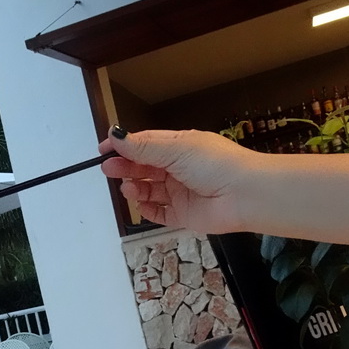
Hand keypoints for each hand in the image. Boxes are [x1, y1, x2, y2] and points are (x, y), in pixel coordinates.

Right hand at [99, 127, 255, 235]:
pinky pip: (159, 213)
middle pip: (144, 167)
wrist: (245, 195)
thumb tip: (116, 134)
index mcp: (179, 146)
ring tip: (128, 188)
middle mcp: (179, 168)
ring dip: (135, 188)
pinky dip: (147, 210)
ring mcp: (181, 192)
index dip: (124, 145)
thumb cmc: (216, 164)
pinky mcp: (184, 214)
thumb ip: (143, 147)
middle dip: (125, 167)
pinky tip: (140, 205)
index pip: (145, 144)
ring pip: (149, 190)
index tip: (103, 149)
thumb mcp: (175, 149)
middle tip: (109, 169)